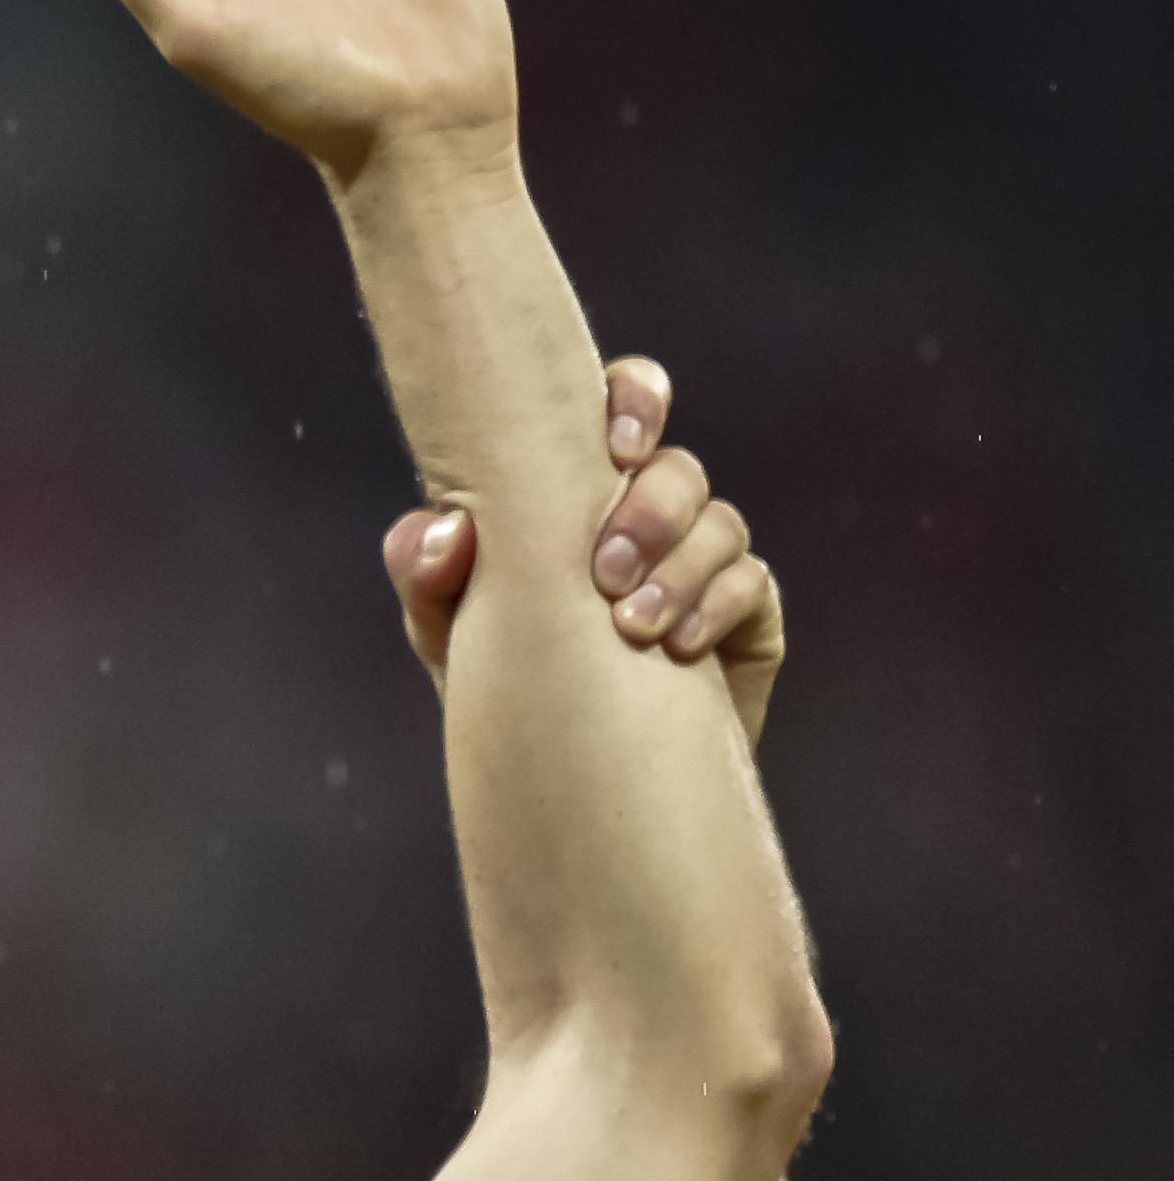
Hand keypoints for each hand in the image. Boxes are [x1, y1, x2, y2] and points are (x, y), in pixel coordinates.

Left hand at [385, 356, 784, 747]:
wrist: (569, 779)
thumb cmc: (506, 689)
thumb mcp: (450, 639)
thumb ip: (429, 580)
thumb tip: (446, 528)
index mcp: (584, 497)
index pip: (624, 411)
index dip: (635, 401)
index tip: (617, 446)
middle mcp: (650, 517)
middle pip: (677, 469)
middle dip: (652, 507)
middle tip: (606, 568)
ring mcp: (704, 562)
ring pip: (719, 523)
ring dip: (678, 567)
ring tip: (630, 625)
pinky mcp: (745, 616)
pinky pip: (751, 583)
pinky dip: (715, 607)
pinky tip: (676, 649)